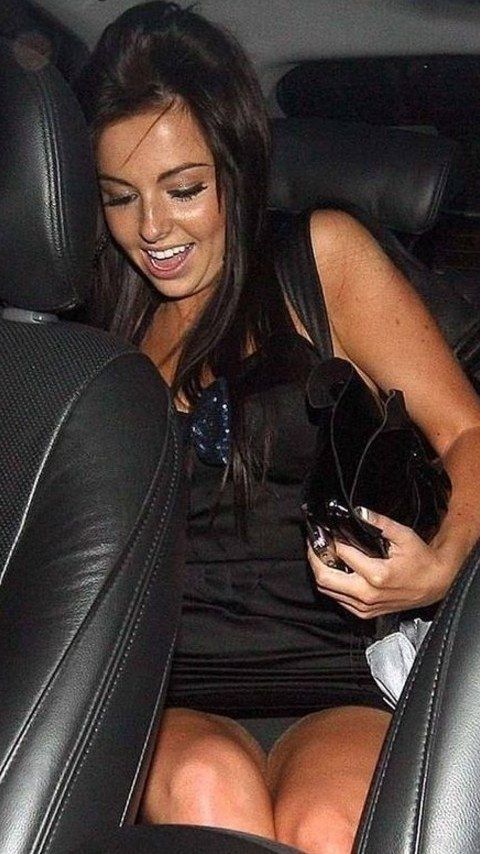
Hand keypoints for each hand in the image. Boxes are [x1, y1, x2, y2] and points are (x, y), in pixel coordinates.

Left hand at [307, 510, 453, 618]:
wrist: (436, 584)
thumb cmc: (422, 561)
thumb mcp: (404, 536)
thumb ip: (380, 523)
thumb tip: (359, 511)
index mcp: (377, 575)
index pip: (341, 554)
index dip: (330, 540)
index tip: (325, 531)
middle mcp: (368, 594)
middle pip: (325, 579)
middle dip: (315, 559)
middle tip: (314, 544)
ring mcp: (365, 606)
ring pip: (328, 591)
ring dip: (321, 572)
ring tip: (322, 555)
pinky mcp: (366, 613)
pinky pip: (339, 600)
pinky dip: (332, 585)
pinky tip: (335, 571)